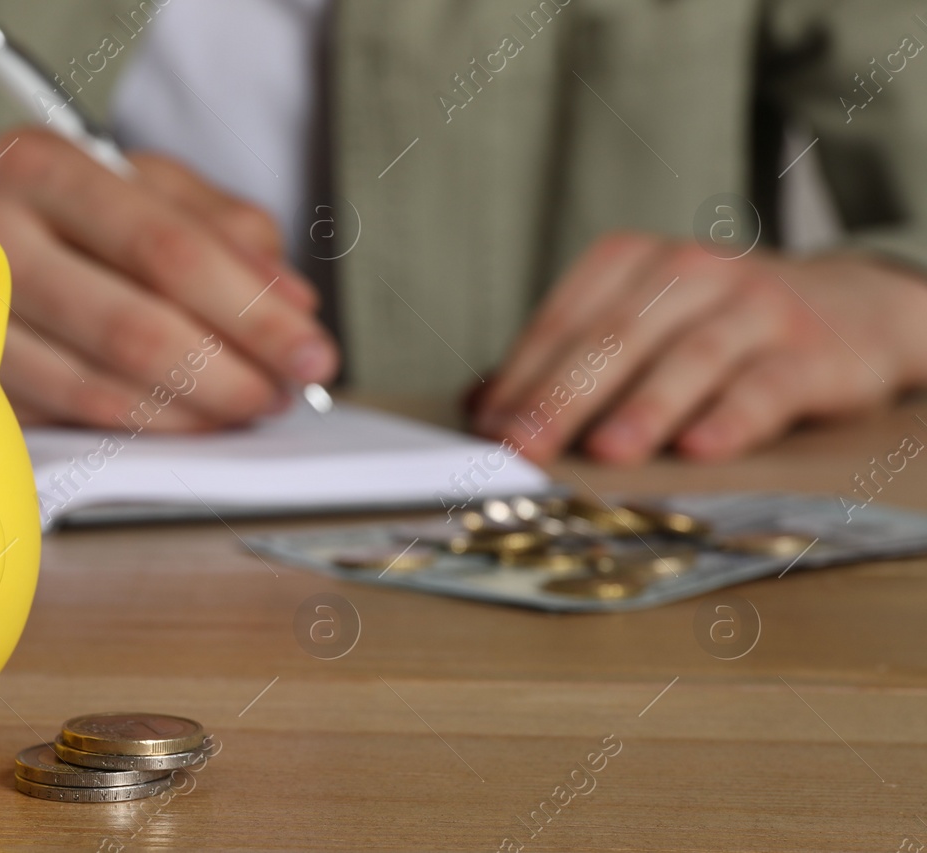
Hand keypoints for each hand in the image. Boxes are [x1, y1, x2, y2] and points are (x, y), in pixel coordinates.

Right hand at [0, 128, 338, 430]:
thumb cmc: (44, 213)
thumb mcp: (130, 186)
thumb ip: (219, 229)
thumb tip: (291, 302)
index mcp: (43, 165)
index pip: (169, 248)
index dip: (251, 309)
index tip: (310, 345)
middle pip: (134, 325)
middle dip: (229, 371)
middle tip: (282, 393)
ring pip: (96, 387)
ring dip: (187, 413)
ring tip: (242, 409)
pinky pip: (61, 420)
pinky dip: (133, 429)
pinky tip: (178, 422)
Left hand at [472, 233, 926, 463]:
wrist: (853, 307)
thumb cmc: (717, 325)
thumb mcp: (643, 324)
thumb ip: (568, 361)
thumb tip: (480, 409)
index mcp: (635, 261)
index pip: (564, 321)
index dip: (521, 377)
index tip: (488, 430)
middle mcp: (692, 271)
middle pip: (614, 338)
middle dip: (562, 397)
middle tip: (523, 446)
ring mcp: (755, 307)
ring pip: (689, 357)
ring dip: (643, 407)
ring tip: (605, 453)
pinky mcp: (812, 351)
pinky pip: (765, 385)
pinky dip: (731, 418)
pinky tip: (700, 449)